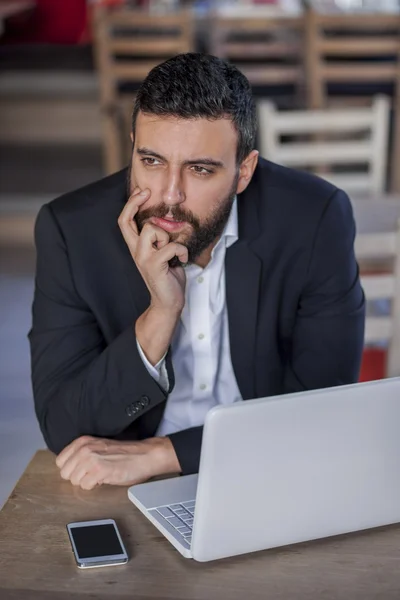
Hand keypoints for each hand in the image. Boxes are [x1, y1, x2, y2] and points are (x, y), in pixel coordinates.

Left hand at [55, 435, 180, 489]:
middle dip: (78, 477)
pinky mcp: (99, 470)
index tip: (82, 469)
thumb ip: (82, 453)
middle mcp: (84, 448)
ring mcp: (91, 459)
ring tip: (100, 474)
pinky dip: (94, 486)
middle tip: (92, 473)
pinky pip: (85, 486)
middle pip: (65, 473)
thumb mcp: (98, 446)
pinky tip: (105, 478)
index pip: (60, 461)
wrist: (144, 455)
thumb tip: (69, 468)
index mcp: (83, 441)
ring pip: (74, 481)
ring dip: (87, 481)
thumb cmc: (124, 453)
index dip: (71, 469)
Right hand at [118, 187, 187, 314]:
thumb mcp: (164, 253)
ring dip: (169, 237)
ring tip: (174, 250)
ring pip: (152, 229)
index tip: (142, 191)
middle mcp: (136, 251)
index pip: (124, 221)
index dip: (131, 203)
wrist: (169, 302)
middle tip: (152, 200)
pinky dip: (182, 251)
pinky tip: (182, 260)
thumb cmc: (169, 276)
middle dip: (141, 207)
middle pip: (130, 221)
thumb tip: (168, 220)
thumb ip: (162, 238)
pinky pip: (170, 246)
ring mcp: (143, 258)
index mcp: (137, 247)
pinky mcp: (154, 265)